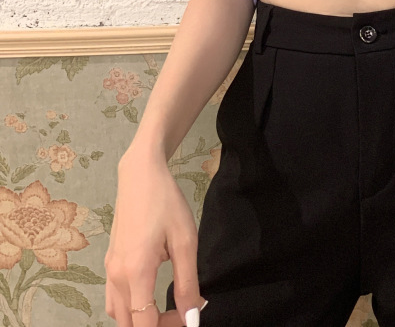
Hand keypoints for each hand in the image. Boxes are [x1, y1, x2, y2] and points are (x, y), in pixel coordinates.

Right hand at [105, 154, 207, 325]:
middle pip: (128, 324)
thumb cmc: (166, 203)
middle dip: (156, 326)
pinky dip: (130, 309)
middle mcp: (116, 276)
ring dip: (141, 320)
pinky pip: (114, 299)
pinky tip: (149, 297)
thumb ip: (188, 281)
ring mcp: (109, 269)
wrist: (141, 176)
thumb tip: (192, 315)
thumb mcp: (186, 240)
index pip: (144, 323)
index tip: (189, 318)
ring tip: (167, 308)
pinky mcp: (109, 262)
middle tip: (182, 312)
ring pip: (118, 315)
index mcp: (136, 271)